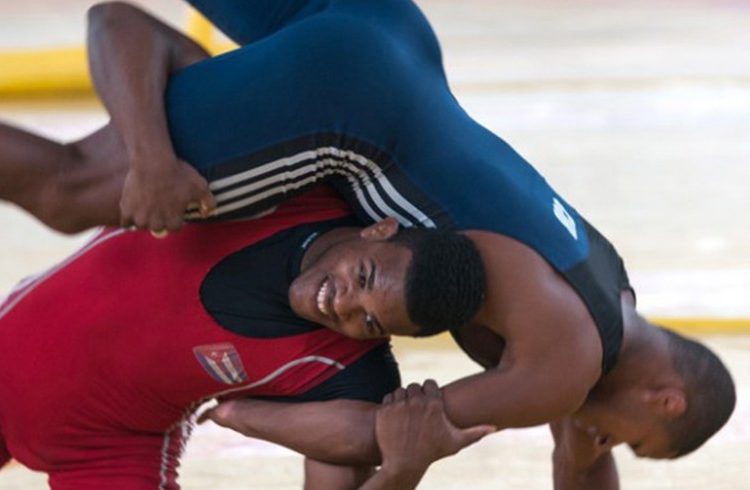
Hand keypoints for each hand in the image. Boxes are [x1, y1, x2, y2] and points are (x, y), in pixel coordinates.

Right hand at [119, 157, 215, 233]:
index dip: (174, 217)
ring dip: (143, 218)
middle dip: (159, 218)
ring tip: (146, 207)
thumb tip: (206, 213)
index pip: (174, 227)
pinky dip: (128, 218)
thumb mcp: (201, 187)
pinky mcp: (126, 210)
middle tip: (158, 205)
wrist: (153, 162)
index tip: (173, 208)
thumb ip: (208, 202)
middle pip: (157, 227)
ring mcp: (140, 218)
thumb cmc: (178, 174)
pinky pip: (125, 222)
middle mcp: (156, 223)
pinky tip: (132, 210)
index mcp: (174, 221)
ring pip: (141, 225)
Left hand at [375, 380, 495, 474]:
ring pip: (401, 390)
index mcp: (434, 404)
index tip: (429, 401)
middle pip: (415, 386)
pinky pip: (389, 397)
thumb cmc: (432, 452)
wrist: (404, 464)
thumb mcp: (455, 442)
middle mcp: (416, 402)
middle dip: (416, 395)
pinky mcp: (385, 410)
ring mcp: (400, 405)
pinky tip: (396, 416)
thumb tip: (494, 428)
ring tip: (406, 413)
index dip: (429, 391)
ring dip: (403, 398)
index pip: (430, 383)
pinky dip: (391, 404)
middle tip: (417, 409)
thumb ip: (475, 432)